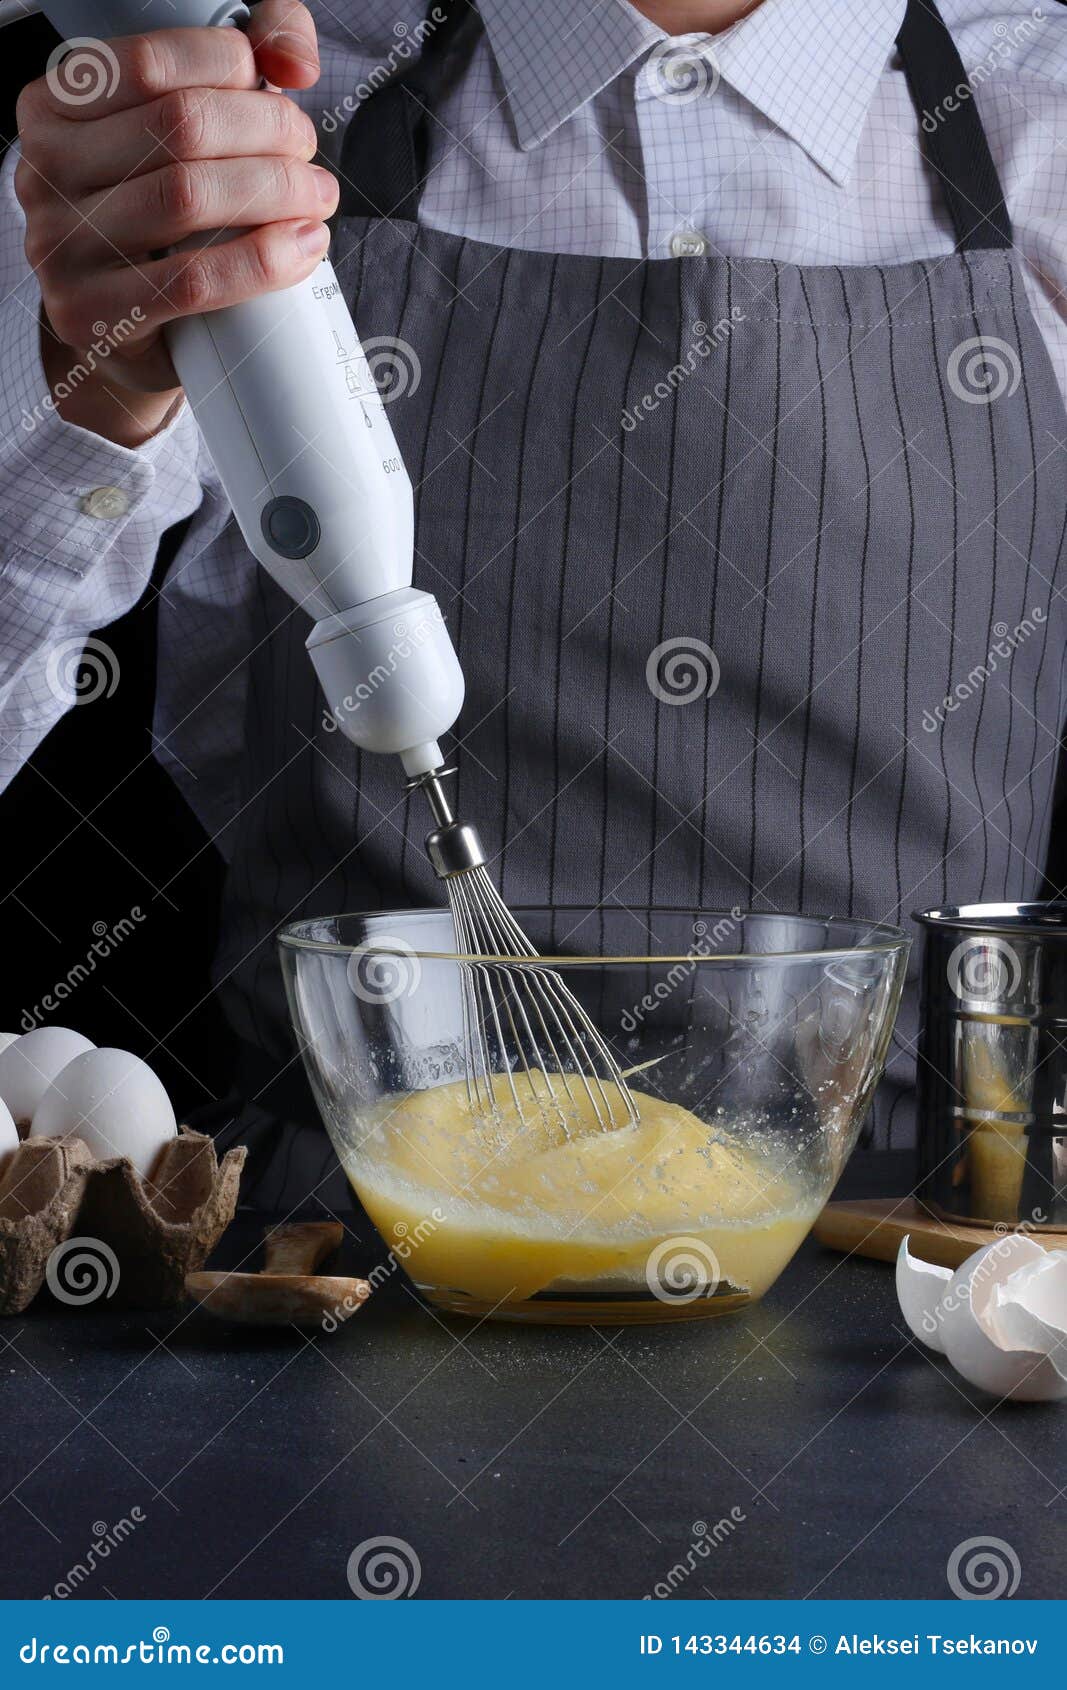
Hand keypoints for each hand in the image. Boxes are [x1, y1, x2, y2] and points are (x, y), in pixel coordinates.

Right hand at [15, 1, 335, 444]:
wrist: (120, 322)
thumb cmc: (159, 211)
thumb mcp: (184, 122)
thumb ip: (246, 53)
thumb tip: (294, 61)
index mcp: (56, 106)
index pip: (154, 63)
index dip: (235, 68)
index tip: (279, 94)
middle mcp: (45, 169)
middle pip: (183, 127)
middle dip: (272, 134)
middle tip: (309, 159)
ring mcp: (60, 245)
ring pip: (188, 198)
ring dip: (278, 194)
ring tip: (316, 202)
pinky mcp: (91, 313)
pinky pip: (192, 281)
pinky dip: (262, 263)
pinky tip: (301, 250)